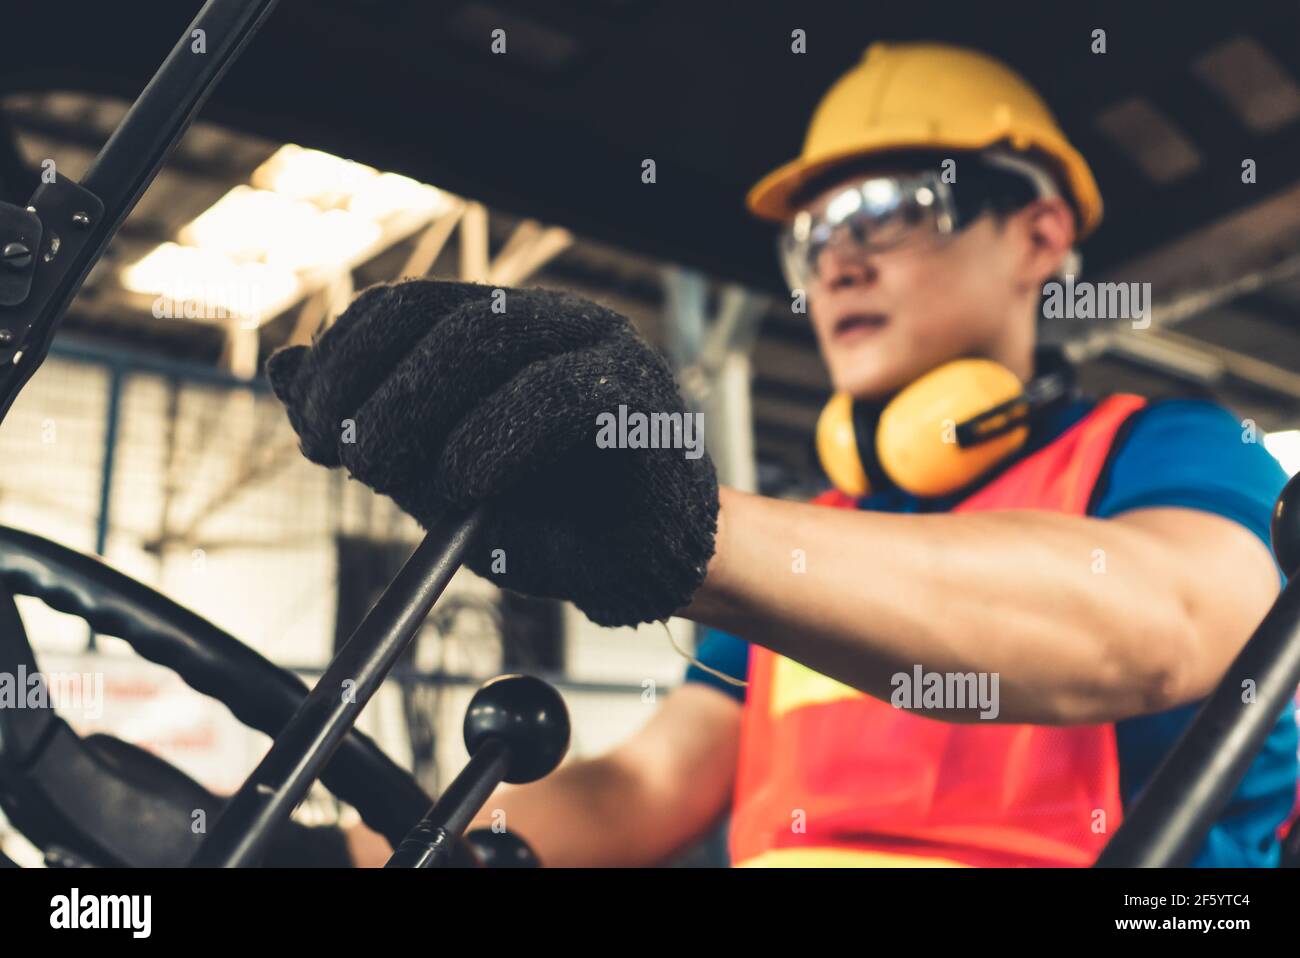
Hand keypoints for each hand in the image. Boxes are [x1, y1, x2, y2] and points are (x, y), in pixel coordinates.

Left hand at [267, 279, 717, 626]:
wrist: (644, 570)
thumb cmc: (549, 524)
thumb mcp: (438, 480)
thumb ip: (374, 428)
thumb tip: (284, 372)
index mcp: (501, 331)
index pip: (403, 309)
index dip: (341, 359)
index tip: (311, 430)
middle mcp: (549, 322)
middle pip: (434, 313)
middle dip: (365, 382)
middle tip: (339, 453)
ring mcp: (599, 348)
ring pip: (488, 336)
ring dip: (414, 404)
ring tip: (387, 472)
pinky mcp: (640, 396)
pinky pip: (558, 393)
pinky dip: (496, 435)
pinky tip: (465, 481)